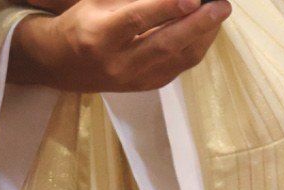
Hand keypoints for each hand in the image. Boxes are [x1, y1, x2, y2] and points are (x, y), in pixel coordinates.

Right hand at [9, 0, 231, 93]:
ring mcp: (132, 80)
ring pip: (177, 59)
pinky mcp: (144, 87)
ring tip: (218, 13)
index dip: (167, 7)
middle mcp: (116, 63)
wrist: (61, 64)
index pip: (138, 19)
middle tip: (222, 5)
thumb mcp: (98, 1)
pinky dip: (194, 47)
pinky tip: (204, 30)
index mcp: (98, 36)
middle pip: (165, 43)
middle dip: (198, 23)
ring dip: (203, 36)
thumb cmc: (81, 22)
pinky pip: (177, 68)